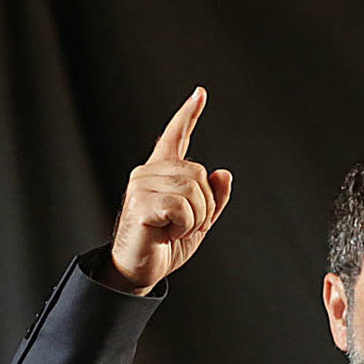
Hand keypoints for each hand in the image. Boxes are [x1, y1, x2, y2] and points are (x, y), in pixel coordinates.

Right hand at [106, 87, 231, 293]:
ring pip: (193, 190)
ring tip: (174, 229)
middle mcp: (148, 172)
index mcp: (162, 172)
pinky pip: (182, 207)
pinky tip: (167, 232)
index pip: (175, 137)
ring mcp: (141, 185)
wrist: (139, 270)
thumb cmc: (165, 245)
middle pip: (199, 173)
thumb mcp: (199, 222)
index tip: (200, 93)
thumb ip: (214, 199)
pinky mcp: (141, 203)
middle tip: (184, 225)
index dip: (188, 114)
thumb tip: (223, 173)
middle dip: (204, 206)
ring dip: (195, 218)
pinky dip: (184, 226)